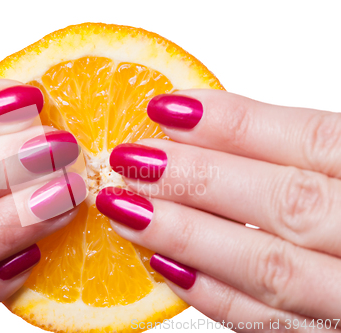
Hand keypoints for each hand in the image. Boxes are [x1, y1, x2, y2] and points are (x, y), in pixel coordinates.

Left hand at [96, 90, 340, 331]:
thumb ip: (309, 152)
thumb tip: (209, 127)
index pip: (312, 140)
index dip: (233, 123)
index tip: (165, 108)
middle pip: (283, 202)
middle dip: (196, 179)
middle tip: (128, 160)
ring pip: (269, 267)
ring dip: (187, 237)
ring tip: (126, 210)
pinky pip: (271, 325)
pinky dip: (215, 297)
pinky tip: (164, 268)